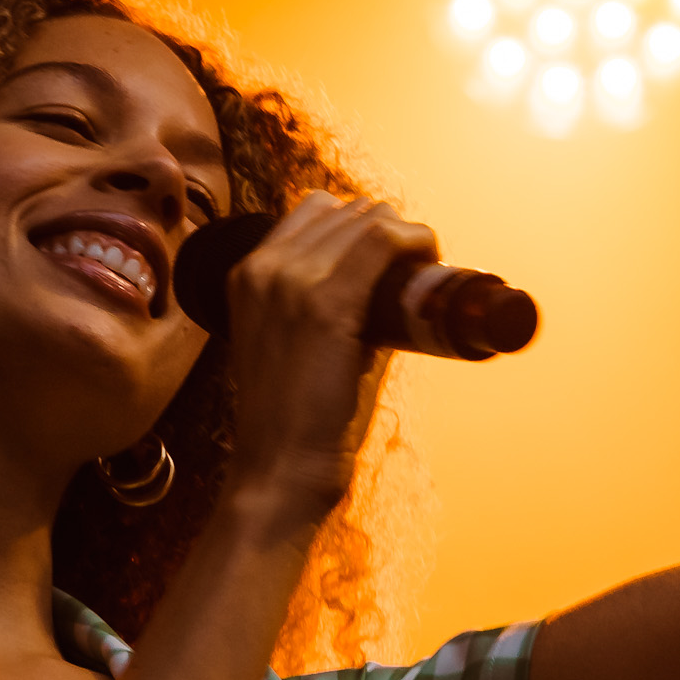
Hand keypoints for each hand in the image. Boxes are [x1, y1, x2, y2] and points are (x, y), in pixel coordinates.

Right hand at [216, 191, 433, 522]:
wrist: (278, 470)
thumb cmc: (295, 422)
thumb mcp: (295, 348)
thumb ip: (333, 315)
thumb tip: (392, 299)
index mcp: (248, 275)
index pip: (314, 211)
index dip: (363, 225)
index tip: (392, 258)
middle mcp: (265, 267)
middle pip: (347, 210)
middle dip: (390, 231)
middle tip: (416, 271)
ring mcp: (293, 281)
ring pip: (370, 218)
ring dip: (407, 236)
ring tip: (425, 272)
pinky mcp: (327, 304)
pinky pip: (383, 240)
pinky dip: (417, 242)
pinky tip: (431, 259)